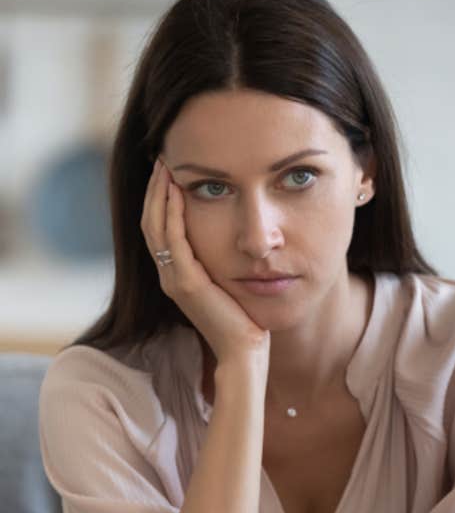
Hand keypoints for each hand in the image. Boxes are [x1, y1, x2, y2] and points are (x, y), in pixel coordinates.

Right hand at [141, 158, 269, 366]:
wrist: (244, 352)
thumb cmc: (244, 322)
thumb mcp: (229, 285)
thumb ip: (221, 264)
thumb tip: (235, 241)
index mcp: (177, 275)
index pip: (159, 229)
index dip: (160, 200)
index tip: (168, 173)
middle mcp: (169, 276)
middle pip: (151, 223)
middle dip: (155, 190)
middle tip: (161, 160)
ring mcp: (174, 279)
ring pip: (156, 227)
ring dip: (160, 194)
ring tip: (165, 167)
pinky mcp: (188, 283)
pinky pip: (174, 239)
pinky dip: (173, 212)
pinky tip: (178, 191)